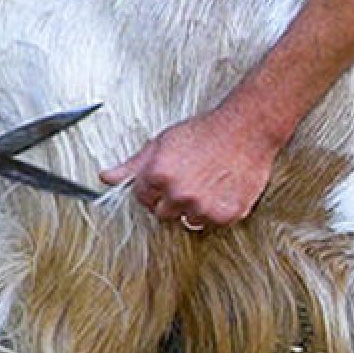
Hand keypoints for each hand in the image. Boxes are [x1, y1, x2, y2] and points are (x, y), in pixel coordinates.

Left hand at [99, 104, 284, 229]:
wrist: (247, 128)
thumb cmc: (207, 132)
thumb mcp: (163, 142)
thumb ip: (133, 165)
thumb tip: (106, 178)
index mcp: (158, 175)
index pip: (143, 199)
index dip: (154, 189)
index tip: (168, 180)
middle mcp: (179, 194)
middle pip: (163, 214)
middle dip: (172, 201)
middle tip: (191, 181)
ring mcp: (204, 207)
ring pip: (189, 221)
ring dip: (195, 209)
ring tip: (208, 185)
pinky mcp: (227, 214)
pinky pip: (214, 223)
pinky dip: (218, 211)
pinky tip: (222, 190)